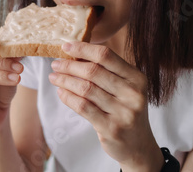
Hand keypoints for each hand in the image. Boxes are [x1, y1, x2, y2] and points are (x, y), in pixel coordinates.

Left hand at [48, 42, 163, 170]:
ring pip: (86, 89)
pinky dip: (68, 98)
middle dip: (69, 66)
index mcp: (137, 78)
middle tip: (55, 64)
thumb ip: (107, 72)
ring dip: (65, 81)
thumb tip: (76, 53)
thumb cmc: (126, 110)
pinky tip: (61, 93)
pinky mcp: (111, 128)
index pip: (106, 56)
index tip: (66, 46)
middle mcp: (133, 93)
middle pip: (93, 71)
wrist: (138, 146)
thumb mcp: (125, 88)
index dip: (83, 48)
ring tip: (54, 78)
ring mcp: (123, 112)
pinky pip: (83, 107)